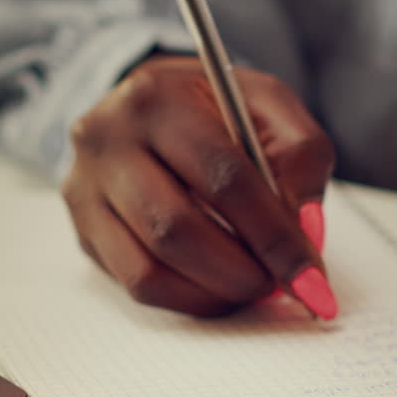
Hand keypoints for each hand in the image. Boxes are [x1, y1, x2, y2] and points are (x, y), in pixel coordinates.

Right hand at [62, 54, 334, 316]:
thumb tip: (305, 230)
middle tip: (281, 284)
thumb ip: (301, 155)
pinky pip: (136, 283)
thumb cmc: (212, 107)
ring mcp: (85, 190)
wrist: (146, 107)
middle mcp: (106, 141)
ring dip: (215, 292)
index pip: (223, 179)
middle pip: (176, 229)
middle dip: (242, 272)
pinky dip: (188, 298)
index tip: (313, 277)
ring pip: (149, 269)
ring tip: (252, 285)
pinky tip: (217, 286)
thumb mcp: (266, 104)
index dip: (274, 236)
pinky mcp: (84, 231)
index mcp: (155, 98)